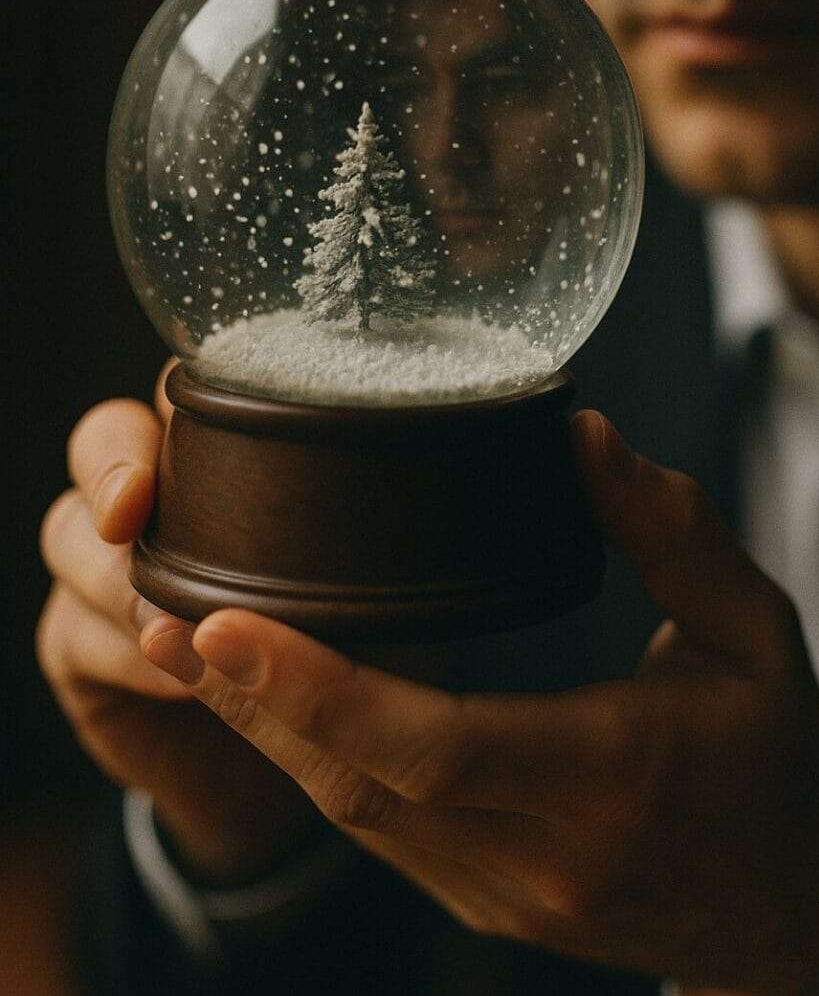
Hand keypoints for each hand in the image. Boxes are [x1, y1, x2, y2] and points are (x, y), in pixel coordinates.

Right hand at [36, 366, 322, 883]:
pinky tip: (179, 682)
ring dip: (116, 577)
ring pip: (70, 531)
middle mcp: (157, 496)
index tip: (188, 421)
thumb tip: (397, 516)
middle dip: (114, 467)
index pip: (188, 390)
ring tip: (170, 623)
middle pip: (105, 438)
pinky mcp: (79, 643)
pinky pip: (70, 629)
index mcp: (226, 459)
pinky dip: (123, 655)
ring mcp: (105, 566)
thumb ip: (357, 550)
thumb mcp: (362, 596)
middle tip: (130, 511)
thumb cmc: (341, 663)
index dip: (179, 396)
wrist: (277, 778)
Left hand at [140, 411, 818, 992]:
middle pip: (356, 783)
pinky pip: (374, 833)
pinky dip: (311, 762)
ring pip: (348, 816)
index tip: (224, 623)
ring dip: (261, 733)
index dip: (318, 688)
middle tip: (164, 611)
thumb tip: (586, 436)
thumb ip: (672, 532)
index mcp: (607, 775)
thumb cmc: (775, 759)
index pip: (432, 745)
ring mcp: (500, 895)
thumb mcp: (756, 632)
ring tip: (183, 645)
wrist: (792, 914)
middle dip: (250, 701)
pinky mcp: (482, 903)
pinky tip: (266, 704)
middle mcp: (537, 853)